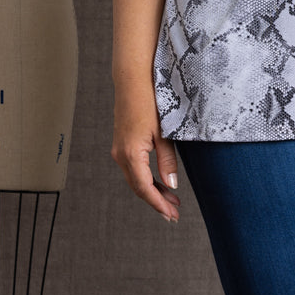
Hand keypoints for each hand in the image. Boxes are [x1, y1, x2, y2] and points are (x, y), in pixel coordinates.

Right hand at [112, 88, 180, 222]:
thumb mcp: (163, 133)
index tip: (172, 215)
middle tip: (174, 214)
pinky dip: (146, 178)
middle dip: (157, 202)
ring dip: (152, 191)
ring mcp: (119, 149)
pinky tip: (159, 181)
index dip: (159, 204)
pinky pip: (133, 168)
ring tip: (172, 200)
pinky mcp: (122, 143)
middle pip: (138, 187)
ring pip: (135, 179)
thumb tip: (172, 185)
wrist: (133, 79)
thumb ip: (167, 161)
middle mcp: (120, 155)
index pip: (145, 188)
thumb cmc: (150, 102)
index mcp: (131, 154)